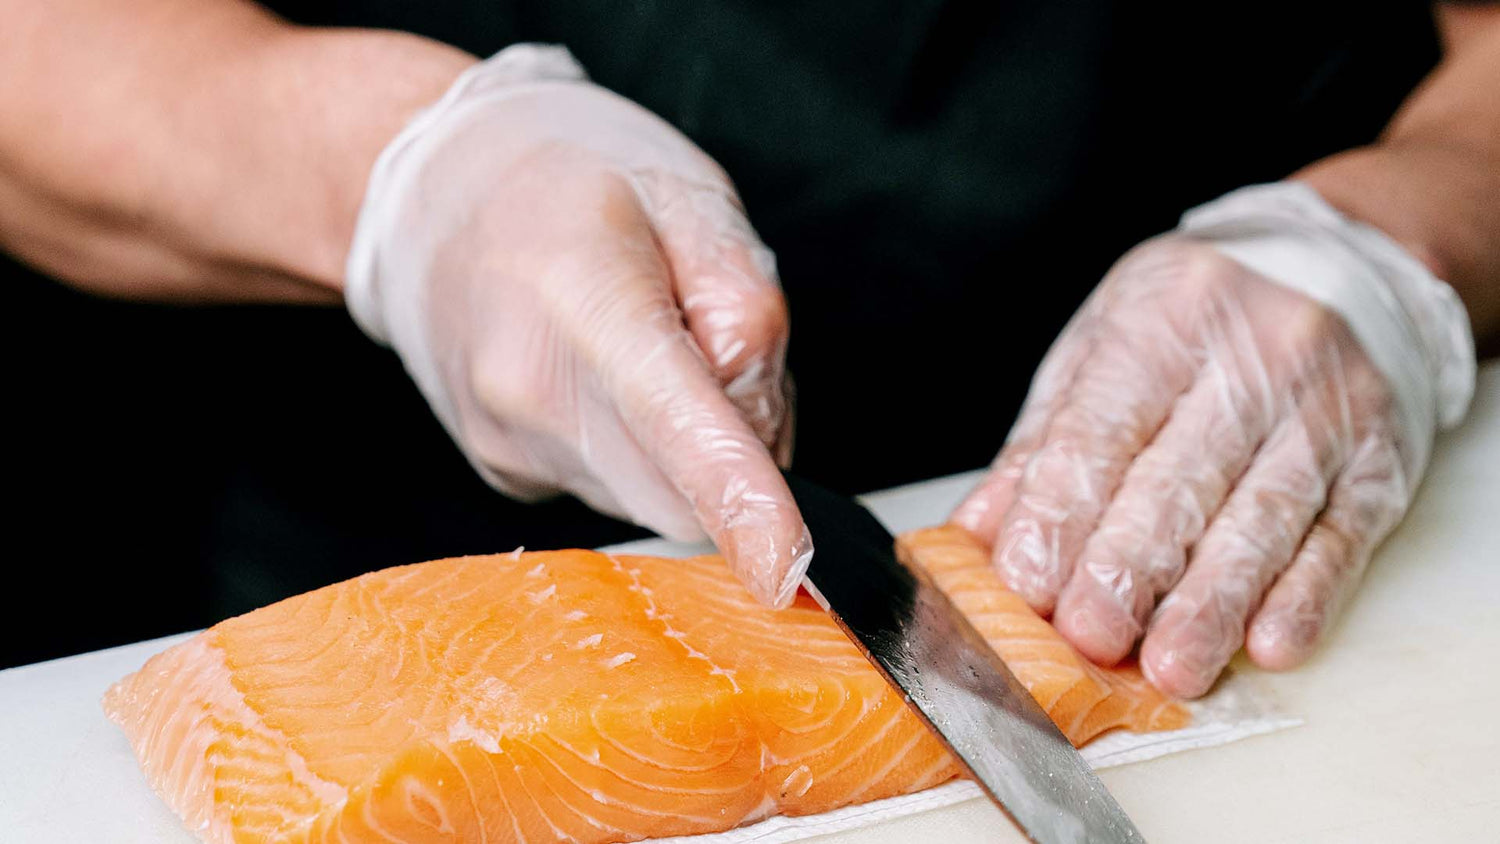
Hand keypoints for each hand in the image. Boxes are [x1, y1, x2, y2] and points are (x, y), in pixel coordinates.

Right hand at [345, 46, 809, 606]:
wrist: (426, 193)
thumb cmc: (565, 176)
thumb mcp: (688, 193)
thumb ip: (745, 301)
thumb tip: (754, 426)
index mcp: (584, 300)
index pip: (675, 426)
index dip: (741, 501)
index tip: (785, 568)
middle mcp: (529, 392)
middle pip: (684, 494)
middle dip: (737, 455)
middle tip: (712, 349)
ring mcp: (506, 444)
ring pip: (655, 497)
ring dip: (686, 450)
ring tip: (647, 346)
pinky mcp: (504, 472)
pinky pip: (616, 489)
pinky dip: (643, 451)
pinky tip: (607, 377)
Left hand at [951, 184, 1473, 696]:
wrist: (1339, 268)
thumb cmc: (1192, 322)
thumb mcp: (1101, 347)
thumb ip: (1044, 443)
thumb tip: (978, 535)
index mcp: (1165, 318)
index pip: (1103, 431)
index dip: (1062, 513)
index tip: (1027, 583)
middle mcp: (1256, 358)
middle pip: (1181, 482)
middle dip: (1128, 571)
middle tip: (1089, 638)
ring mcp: (1327, 410)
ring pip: (1263, 519)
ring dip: (1212, 605)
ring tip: (1171, 668)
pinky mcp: (1380, 460)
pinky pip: (1340, 537)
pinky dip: (1304, 597)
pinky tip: (1269, 645)